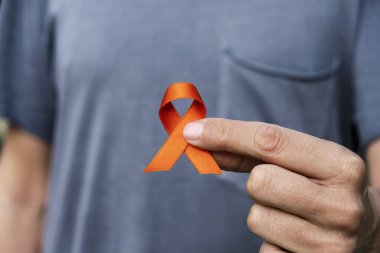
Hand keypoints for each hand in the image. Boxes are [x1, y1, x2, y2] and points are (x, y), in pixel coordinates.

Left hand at [183, 118, 378, 251]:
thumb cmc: (322, 189)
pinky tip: (296, 239)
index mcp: (342, 166)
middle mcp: (342, 206)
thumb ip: (251, 150)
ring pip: (257, 217)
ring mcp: (329, 244)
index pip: (271, 141)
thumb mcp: (301, 163)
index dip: (225, 133)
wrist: (367, 234)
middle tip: (281, 190)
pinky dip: (271, 240)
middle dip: (258, 182)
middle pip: (260, 181)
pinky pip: (263, 248)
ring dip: (265, 214)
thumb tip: (199, 138)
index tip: (192, 131)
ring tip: (294, 217)